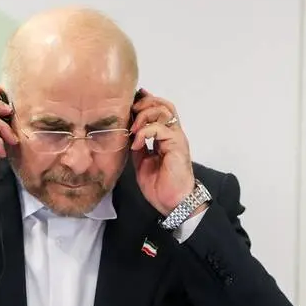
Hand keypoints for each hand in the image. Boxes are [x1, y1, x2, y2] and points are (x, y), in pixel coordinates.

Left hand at [130, 89, 195, 216]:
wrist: (173, 202)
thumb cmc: (161, 186)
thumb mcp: (142, 162)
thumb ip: (138, 146)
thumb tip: (127, 134)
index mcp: (166, 137)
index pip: (160, 110)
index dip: (146, 102)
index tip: (130, 102)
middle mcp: (173, 134)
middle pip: (164, 105)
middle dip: (145, 103)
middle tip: (130, 112)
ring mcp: (176, 138)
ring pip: (164, 111)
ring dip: (144, 116)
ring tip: (132, 129)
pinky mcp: (177, 144)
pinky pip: (160, 128)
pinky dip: (145, 132)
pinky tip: (136, 143)